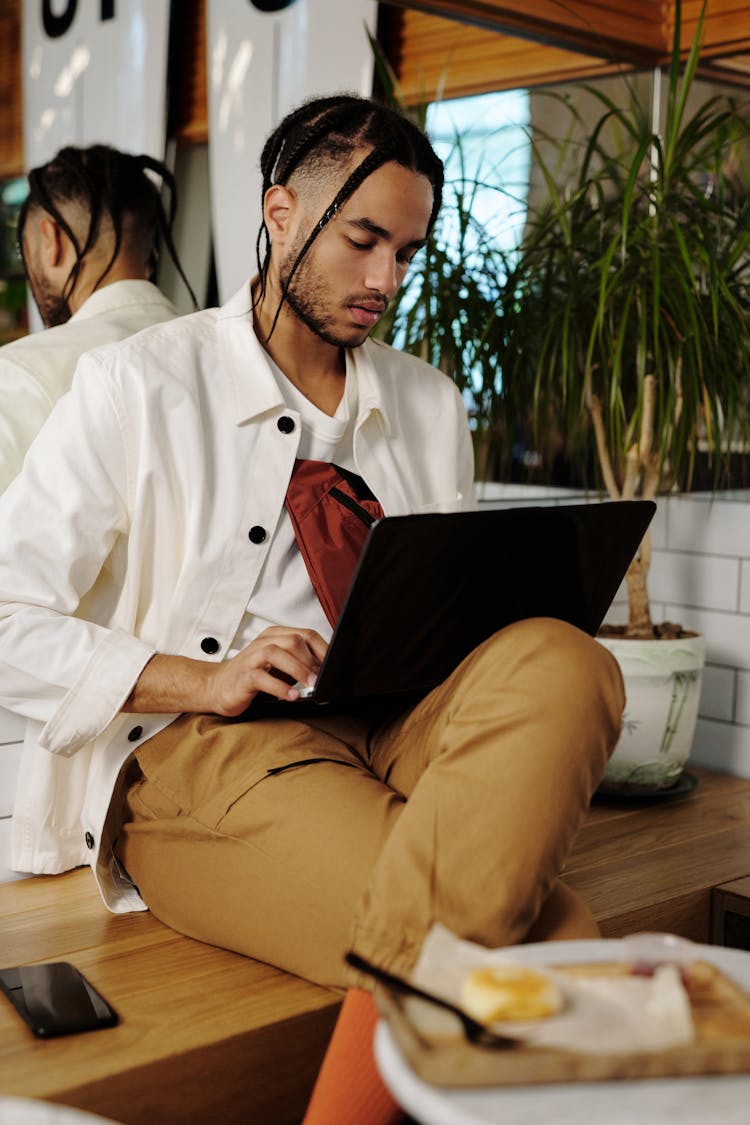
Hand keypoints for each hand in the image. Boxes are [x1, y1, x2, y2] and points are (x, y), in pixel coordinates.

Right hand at [206, 626, 327, 715]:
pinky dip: (280, 687)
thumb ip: (301, 663)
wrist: (218, 687)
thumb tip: (327, 670)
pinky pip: (262, 677)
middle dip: (311, 660)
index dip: (323, 648)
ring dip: (298, 670)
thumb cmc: (253, 676)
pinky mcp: (244, 675)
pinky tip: (292, 696)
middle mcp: (264, 642)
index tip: (335, 664)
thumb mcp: (281, 666)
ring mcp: (252, 657)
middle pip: (293, 641)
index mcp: (276, 635)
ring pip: (277, 653)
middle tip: (322, 678)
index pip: (306, 634)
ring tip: (311, 685)